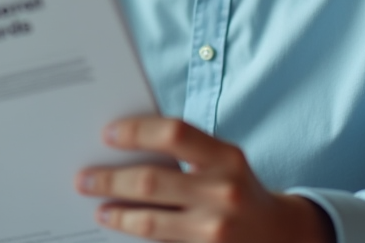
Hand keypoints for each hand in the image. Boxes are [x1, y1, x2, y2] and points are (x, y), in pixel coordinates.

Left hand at [75, 116, 334, 242]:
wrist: (282, 236)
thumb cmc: (239, 190)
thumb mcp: (224, 162)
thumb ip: (186, 152)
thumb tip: (125, 145)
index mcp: (227, 158)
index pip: (174, 133)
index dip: (136, 131)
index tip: (107, 134)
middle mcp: (224, 193)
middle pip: (151, 181)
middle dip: (109, 179)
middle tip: (83, 178)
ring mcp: (216, 232)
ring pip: (150, 223)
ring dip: (117, 214)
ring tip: (99, 208)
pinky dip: (136, 237)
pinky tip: (122, 228)